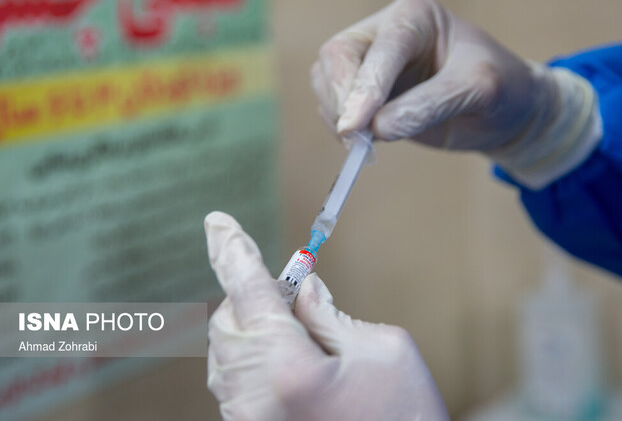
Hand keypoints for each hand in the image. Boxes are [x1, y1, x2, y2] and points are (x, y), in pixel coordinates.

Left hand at [205, 211, 448, 420]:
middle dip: (257, 297)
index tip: (217, 222)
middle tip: (299, 296)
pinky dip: (256, 357)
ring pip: (229, 349)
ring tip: (304, 341)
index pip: (247, 289)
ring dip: (257, 328)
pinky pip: (235, 378)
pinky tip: (292, 366)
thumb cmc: (405, 418)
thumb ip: (331, 314)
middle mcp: (253, 396)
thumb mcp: (384, 351)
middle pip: (230, 319)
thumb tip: (303, 289)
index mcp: (287, 367)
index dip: (231, 249)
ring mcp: (246, 419)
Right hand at [312, 0, 599, 188]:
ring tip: (365, 143)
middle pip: (337, 55)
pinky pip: (329, 104)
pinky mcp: (360, 89)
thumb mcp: (478, 91)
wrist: (499, 110)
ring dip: (336, 115)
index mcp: (415, 15)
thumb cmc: (498, 90)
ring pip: (325, 79)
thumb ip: (430, 106)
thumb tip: (377, 128)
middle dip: (341, 99)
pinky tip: (364, 140)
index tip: (355, 128)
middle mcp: (385, 30)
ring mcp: (368, 60)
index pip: (380, 49)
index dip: (364, 88)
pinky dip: (339, 126)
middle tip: (353, 139)